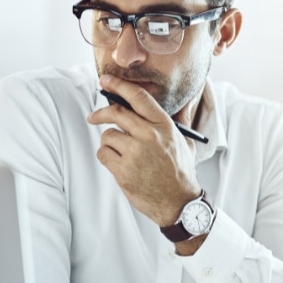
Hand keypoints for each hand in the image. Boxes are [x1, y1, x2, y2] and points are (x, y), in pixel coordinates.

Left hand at [87, 74, 199, 225]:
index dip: (119, 85)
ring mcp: (135, 153)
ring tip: (122, 153)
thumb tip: (188, 101)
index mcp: (164, 125)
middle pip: (116, 113)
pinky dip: (107, 157)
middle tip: (94, 116)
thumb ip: (181, 119)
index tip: (106, 80)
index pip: (138, 96)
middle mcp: (149, 135)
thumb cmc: (180, 172)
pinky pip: (103, 153)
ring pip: (108, 135)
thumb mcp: (185, 141)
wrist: (178, 202)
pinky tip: (120, 163)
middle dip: (100, 113)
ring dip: (110, 143)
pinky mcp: (123, 170)